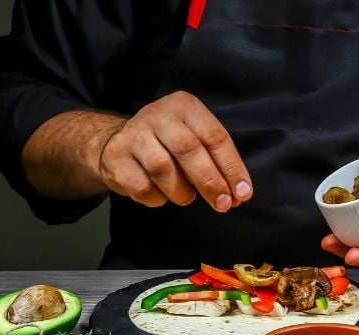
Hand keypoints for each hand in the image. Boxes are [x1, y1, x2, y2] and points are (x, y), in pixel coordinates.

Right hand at [99, 91, 252, 210]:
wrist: (118, 142)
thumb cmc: (168, 144)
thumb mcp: (194, 139)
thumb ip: (216, 162)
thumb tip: (238, 193)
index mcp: (184, 106)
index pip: (215, 136)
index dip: (232, 168)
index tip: (242, 193)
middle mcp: (158, 115)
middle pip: (189, 150)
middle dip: (210, 182)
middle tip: (223, 204)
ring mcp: (134, 134)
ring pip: (162, 168)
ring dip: (181, 192)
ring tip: (186, 197)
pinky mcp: (116, 157)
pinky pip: (141, 186)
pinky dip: (157, 198)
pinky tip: (160, 195)